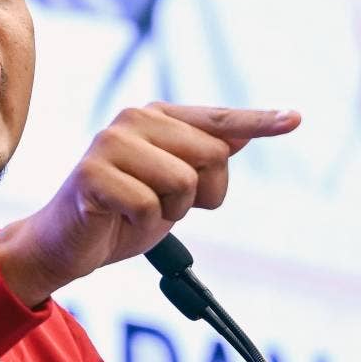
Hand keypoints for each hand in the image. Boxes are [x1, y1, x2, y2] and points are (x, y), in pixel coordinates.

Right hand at [0, 103, 300, 306]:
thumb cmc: (121, 213)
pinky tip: (117, 220)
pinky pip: (149, 206)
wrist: (66, 244)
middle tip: (161, 206)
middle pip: (211, 155)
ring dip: (169, 212)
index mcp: (156, 117)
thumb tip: (242, 132)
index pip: (218, 120)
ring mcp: (110, 144)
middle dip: (199, 194)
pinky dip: (142, 226)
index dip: (258, 121)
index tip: (294, 119)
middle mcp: (133, 120)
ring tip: (136, 212)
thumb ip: (203, 158)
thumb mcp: (173, 188)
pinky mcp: (92, 174)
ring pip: (183, 182)